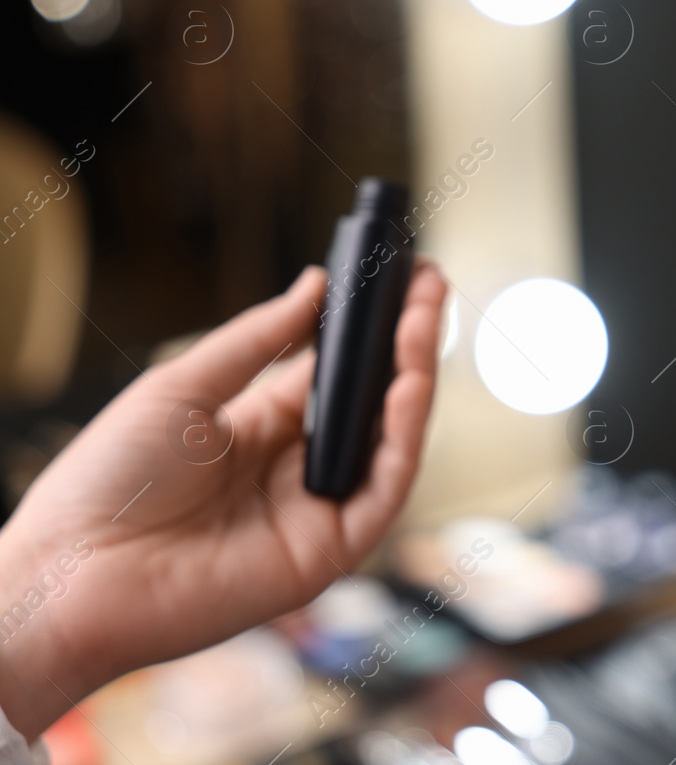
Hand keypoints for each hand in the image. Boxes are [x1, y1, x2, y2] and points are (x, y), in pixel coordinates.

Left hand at [0, 258, 447, 740]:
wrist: (72, 573)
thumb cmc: (109, 481)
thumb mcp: (183, 387)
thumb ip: (258, 340)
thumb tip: (315, 285)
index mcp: (262, 430)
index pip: (335, 373)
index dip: (367, 328)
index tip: (397, 277)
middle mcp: (299, 469)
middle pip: (373, 402)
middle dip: (405, 341)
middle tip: (429, 284)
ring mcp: (319, 509)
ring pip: (390, 440)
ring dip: (414, 377)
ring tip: (421, 320)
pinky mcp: (331, 550)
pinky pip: (386, 488)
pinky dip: (406, 436)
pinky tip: (406, 387)